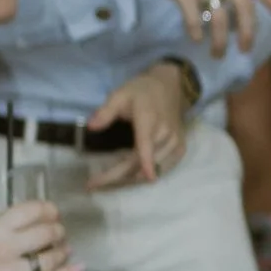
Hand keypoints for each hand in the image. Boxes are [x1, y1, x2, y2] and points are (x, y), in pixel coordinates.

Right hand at [0, 200, 76, 270]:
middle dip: (57, 230)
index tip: (52, 211)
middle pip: (47, 233)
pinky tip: (77, 267)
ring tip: (64, 248)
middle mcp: (6, 249)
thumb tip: (7, 220)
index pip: (32, 211)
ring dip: (62, 250)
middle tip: (58, 231)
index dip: (48, 209)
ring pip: (51, 258)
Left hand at [84, 59, 188, 191]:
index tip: (146, 178)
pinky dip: (145, 175)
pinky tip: (129, 177)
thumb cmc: (142, 91)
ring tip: (106, 181)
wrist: (170, 86)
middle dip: (116, 177)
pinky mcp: (180, 149)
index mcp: (149, 120)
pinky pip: (163, 169)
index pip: (147, 145)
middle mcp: (165, 134)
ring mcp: (175, 143)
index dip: (147, 163)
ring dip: (129, 179)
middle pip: (141, 164)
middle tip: (92, 184)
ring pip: (151, 170)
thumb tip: (91, 127)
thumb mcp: (120, 94)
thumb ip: (106, 111)